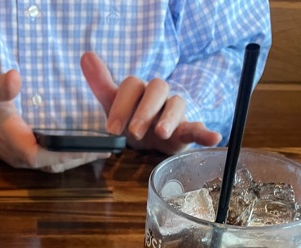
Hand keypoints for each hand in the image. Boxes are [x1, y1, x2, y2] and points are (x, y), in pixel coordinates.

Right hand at [0, 69, 106, 171]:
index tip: (93, 148)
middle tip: (106, 150)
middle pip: (55, 164)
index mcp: (15, 143)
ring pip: (52, 165)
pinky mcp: (22, 154)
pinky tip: (77, 147)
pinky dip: (64, 156)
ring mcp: (21, 157)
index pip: (46, 155)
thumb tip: (16, 78)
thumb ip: (3, 86)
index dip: (69, 154)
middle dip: (80, 158)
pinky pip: (48, 160)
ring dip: (74, 159)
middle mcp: (20, 156)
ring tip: (98, 151)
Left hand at [80, 52, 220, 154]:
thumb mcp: (113, 104)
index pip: (132, 86)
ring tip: (161, 133)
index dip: (121, 105)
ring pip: (176, 105)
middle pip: (156, 90)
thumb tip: (86, 55)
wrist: (151, 139)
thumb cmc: (133, 119)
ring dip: (169, 118)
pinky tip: (214, 137)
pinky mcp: (186, 130)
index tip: (111, 128)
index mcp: (139, 90)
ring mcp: (174, 112)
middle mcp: (158, 96)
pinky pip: (197, 127)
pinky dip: (206, 133)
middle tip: (133, 131)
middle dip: (144, 110)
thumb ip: (101, 83)